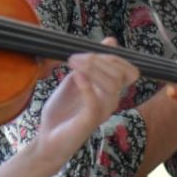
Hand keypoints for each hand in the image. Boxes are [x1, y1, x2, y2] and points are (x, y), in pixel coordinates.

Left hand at [34, 38, 138, 169]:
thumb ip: (92, 63)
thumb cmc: (63, 110)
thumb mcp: (77, 78)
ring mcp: (102, 112)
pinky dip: (87, 86)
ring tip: (72, 63)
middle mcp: (111, 101)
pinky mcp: (89, 122)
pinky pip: (95, 102)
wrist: (47, 137)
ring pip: (112, 84)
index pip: (129, 70)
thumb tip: (112, 40)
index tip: (87, 53)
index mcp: (111, 91)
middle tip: (74, 58)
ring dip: (92, 68)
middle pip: (120, 74)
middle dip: (99, 60)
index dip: (113, 57)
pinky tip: (76, 77)